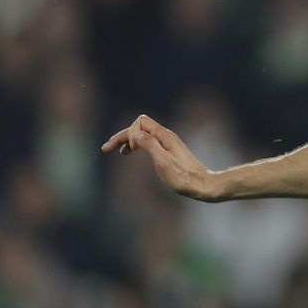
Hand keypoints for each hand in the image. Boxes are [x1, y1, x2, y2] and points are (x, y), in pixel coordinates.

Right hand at [101, 114, 216, 200]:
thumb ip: (150, 145)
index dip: (128, 133)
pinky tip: (133, 154)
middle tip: (105, 149)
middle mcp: (167, 136)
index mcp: (164, 136)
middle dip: (123, 136)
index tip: (126, 151)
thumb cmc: (182, 178)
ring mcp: (169, 143)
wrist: (202, 185)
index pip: (140, 122)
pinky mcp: (170, 151)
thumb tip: (135, 133)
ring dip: (129, 140)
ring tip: (118, 152)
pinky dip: (138, 145)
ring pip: (144, 134)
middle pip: (140, 127)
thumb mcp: (163, 162)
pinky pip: (150, 142)